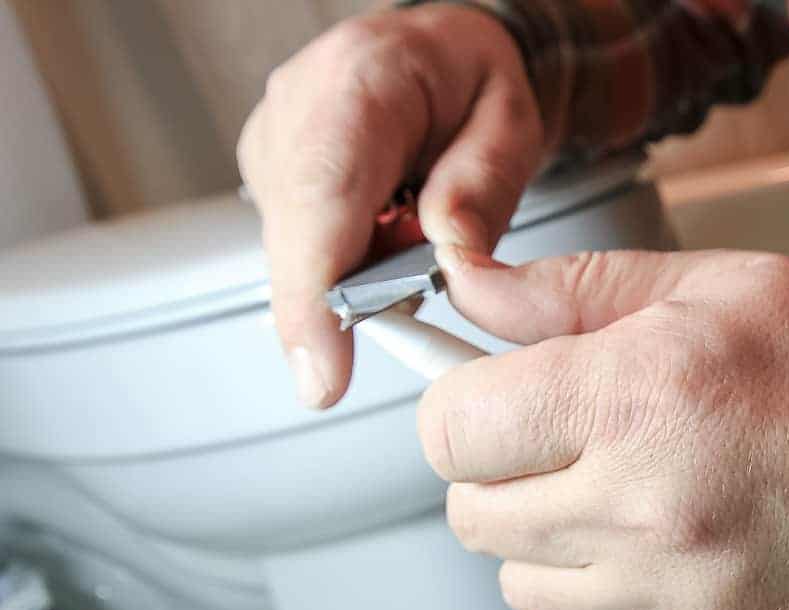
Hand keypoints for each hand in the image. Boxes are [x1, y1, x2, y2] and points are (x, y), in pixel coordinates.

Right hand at [237, 6, 541, 407]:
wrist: (437, 51)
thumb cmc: (471, 81)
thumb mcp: (509, 123)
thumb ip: (482, 188)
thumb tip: (451, 259)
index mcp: (362, 80)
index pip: (322, 198)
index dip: (313, 294)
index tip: (324, 371)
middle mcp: (299, 106)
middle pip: (297, 237)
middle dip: (346, 300)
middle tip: (414, 301)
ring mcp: (275, 140)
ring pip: (297, 252)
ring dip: (355, 274)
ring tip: (412, 232)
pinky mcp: (272, 172)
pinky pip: (301, 246)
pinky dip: (346, 262)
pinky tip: (384, 235)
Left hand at [419, 246, 788, 609]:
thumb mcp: (729, 286)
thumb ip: (578, 292)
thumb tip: (470, 291)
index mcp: (642, 398)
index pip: (452, 431)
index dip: (463, 410)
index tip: (492, 404)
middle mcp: (648, 516)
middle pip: (473, 520)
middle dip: (505, 478)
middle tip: (576, 447)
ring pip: (529, 593)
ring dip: (561, 547)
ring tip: (645, 503)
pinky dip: (635, 601)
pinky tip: (705, 557)